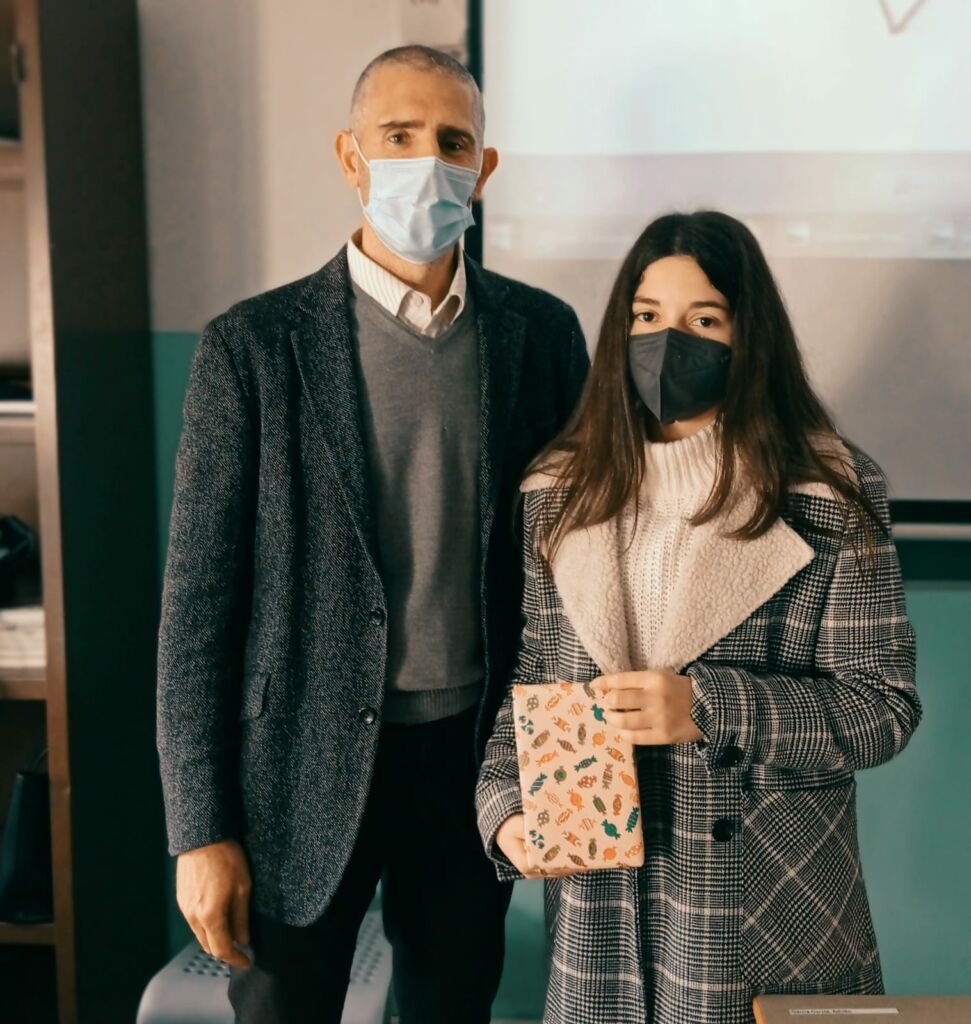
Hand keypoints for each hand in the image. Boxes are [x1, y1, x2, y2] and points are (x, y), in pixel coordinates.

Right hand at [176, 838, 252, 967]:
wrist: (202, 836)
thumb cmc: (226, 858)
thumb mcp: (243, 887)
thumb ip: (241, 917)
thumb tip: (243, 939)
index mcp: (209, 916)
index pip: (222, 950)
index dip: (235, 960)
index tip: (247, 962)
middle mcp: (193, 917)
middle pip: (208, 946)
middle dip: (225, 951)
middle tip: (241, 949)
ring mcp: (184, 908)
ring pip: (200, 935)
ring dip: (215, 939)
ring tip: (232, 932)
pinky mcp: (181, 899)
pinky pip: (194, 922)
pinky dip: (206, 927)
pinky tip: (218, 917)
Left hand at [597, 669, 704, 744]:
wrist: (709, 707)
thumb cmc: (678, 690)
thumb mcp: (660, 678)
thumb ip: (637, 682)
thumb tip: (607, 688)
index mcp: (654, 678)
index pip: (620, 679)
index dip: (603, 683)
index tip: (594, 686)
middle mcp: (655, 697)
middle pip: (616, 700)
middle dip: (607, 703)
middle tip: (608, 705)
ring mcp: (659, 718)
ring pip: (622, 721)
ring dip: (612, 720)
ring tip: (613, 718)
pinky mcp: (663, 736)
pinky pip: (634, 737)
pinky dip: (624, 734)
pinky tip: (624, 731)